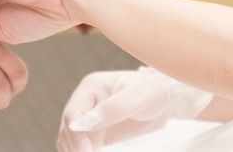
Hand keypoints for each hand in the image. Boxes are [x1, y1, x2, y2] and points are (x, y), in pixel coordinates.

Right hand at [58, 69, 212, 151]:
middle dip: (76, 146)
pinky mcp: (95, 131)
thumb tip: (83, 124)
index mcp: (91, 87)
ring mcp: (88, 117)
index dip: (75, 134)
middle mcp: (85, 101)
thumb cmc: (153, 92)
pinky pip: (80, 144)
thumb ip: (113, 109)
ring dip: (76, 150)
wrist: (164, 100)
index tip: (86, 151)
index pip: (72, 113)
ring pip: (70, 138)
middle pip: (68, 128)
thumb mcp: (138, 98)